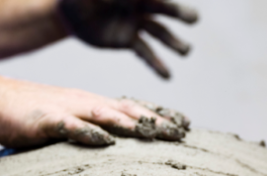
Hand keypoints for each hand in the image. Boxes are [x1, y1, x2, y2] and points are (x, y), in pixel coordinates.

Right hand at [0, 79, 189, 147]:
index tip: (185, 124)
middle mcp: (87, 103)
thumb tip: (112, 146)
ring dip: (131, 124)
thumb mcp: (69, 121)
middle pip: (128, 111)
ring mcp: (69, 110)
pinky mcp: (49, 121)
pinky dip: (89, 133)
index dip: (160, 115)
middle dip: (156, 122)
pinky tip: (106, 140)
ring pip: (106, 115)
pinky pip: (72, 127)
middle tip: (182, 132)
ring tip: (154, 133)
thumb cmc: (33, 115)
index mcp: (94, 104)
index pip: (133, 108)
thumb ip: (91, 130)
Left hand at [57, 0, 197, 77]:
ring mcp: (136, 23)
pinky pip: (145, 53)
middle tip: (194, 19)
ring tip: (186, 51)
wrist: (71, 13)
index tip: (172, 10)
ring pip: (159, 32)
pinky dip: (156, 64)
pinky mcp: (129, 41)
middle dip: (179, 13)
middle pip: (163, 9)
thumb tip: (124, 1)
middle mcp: (140, 4)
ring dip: (173, 42)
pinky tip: (167, 76)